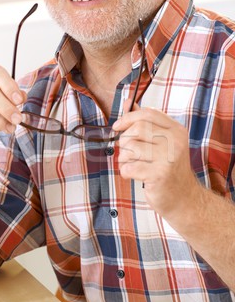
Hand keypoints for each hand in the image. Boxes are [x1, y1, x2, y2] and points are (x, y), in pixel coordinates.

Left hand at [112, 103, 197, 217]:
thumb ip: (146, 123)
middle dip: (125, 141)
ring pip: (130, 148)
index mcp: (176, 130)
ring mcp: (168, 158)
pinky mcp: (159, 175)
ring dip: (125, 158)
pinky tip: (134, 175)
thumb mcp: (162, 143)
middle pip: (137, 129)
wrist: (184, 198)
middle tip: (128, 152)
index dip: (128, 118)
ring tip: (133, 165)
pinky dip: (126, 172)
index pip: (148, 113)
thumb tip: (129, 102)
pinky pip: (129, 167)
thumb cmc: (168, 170)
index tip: (117, 127)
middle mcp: (175, 141)